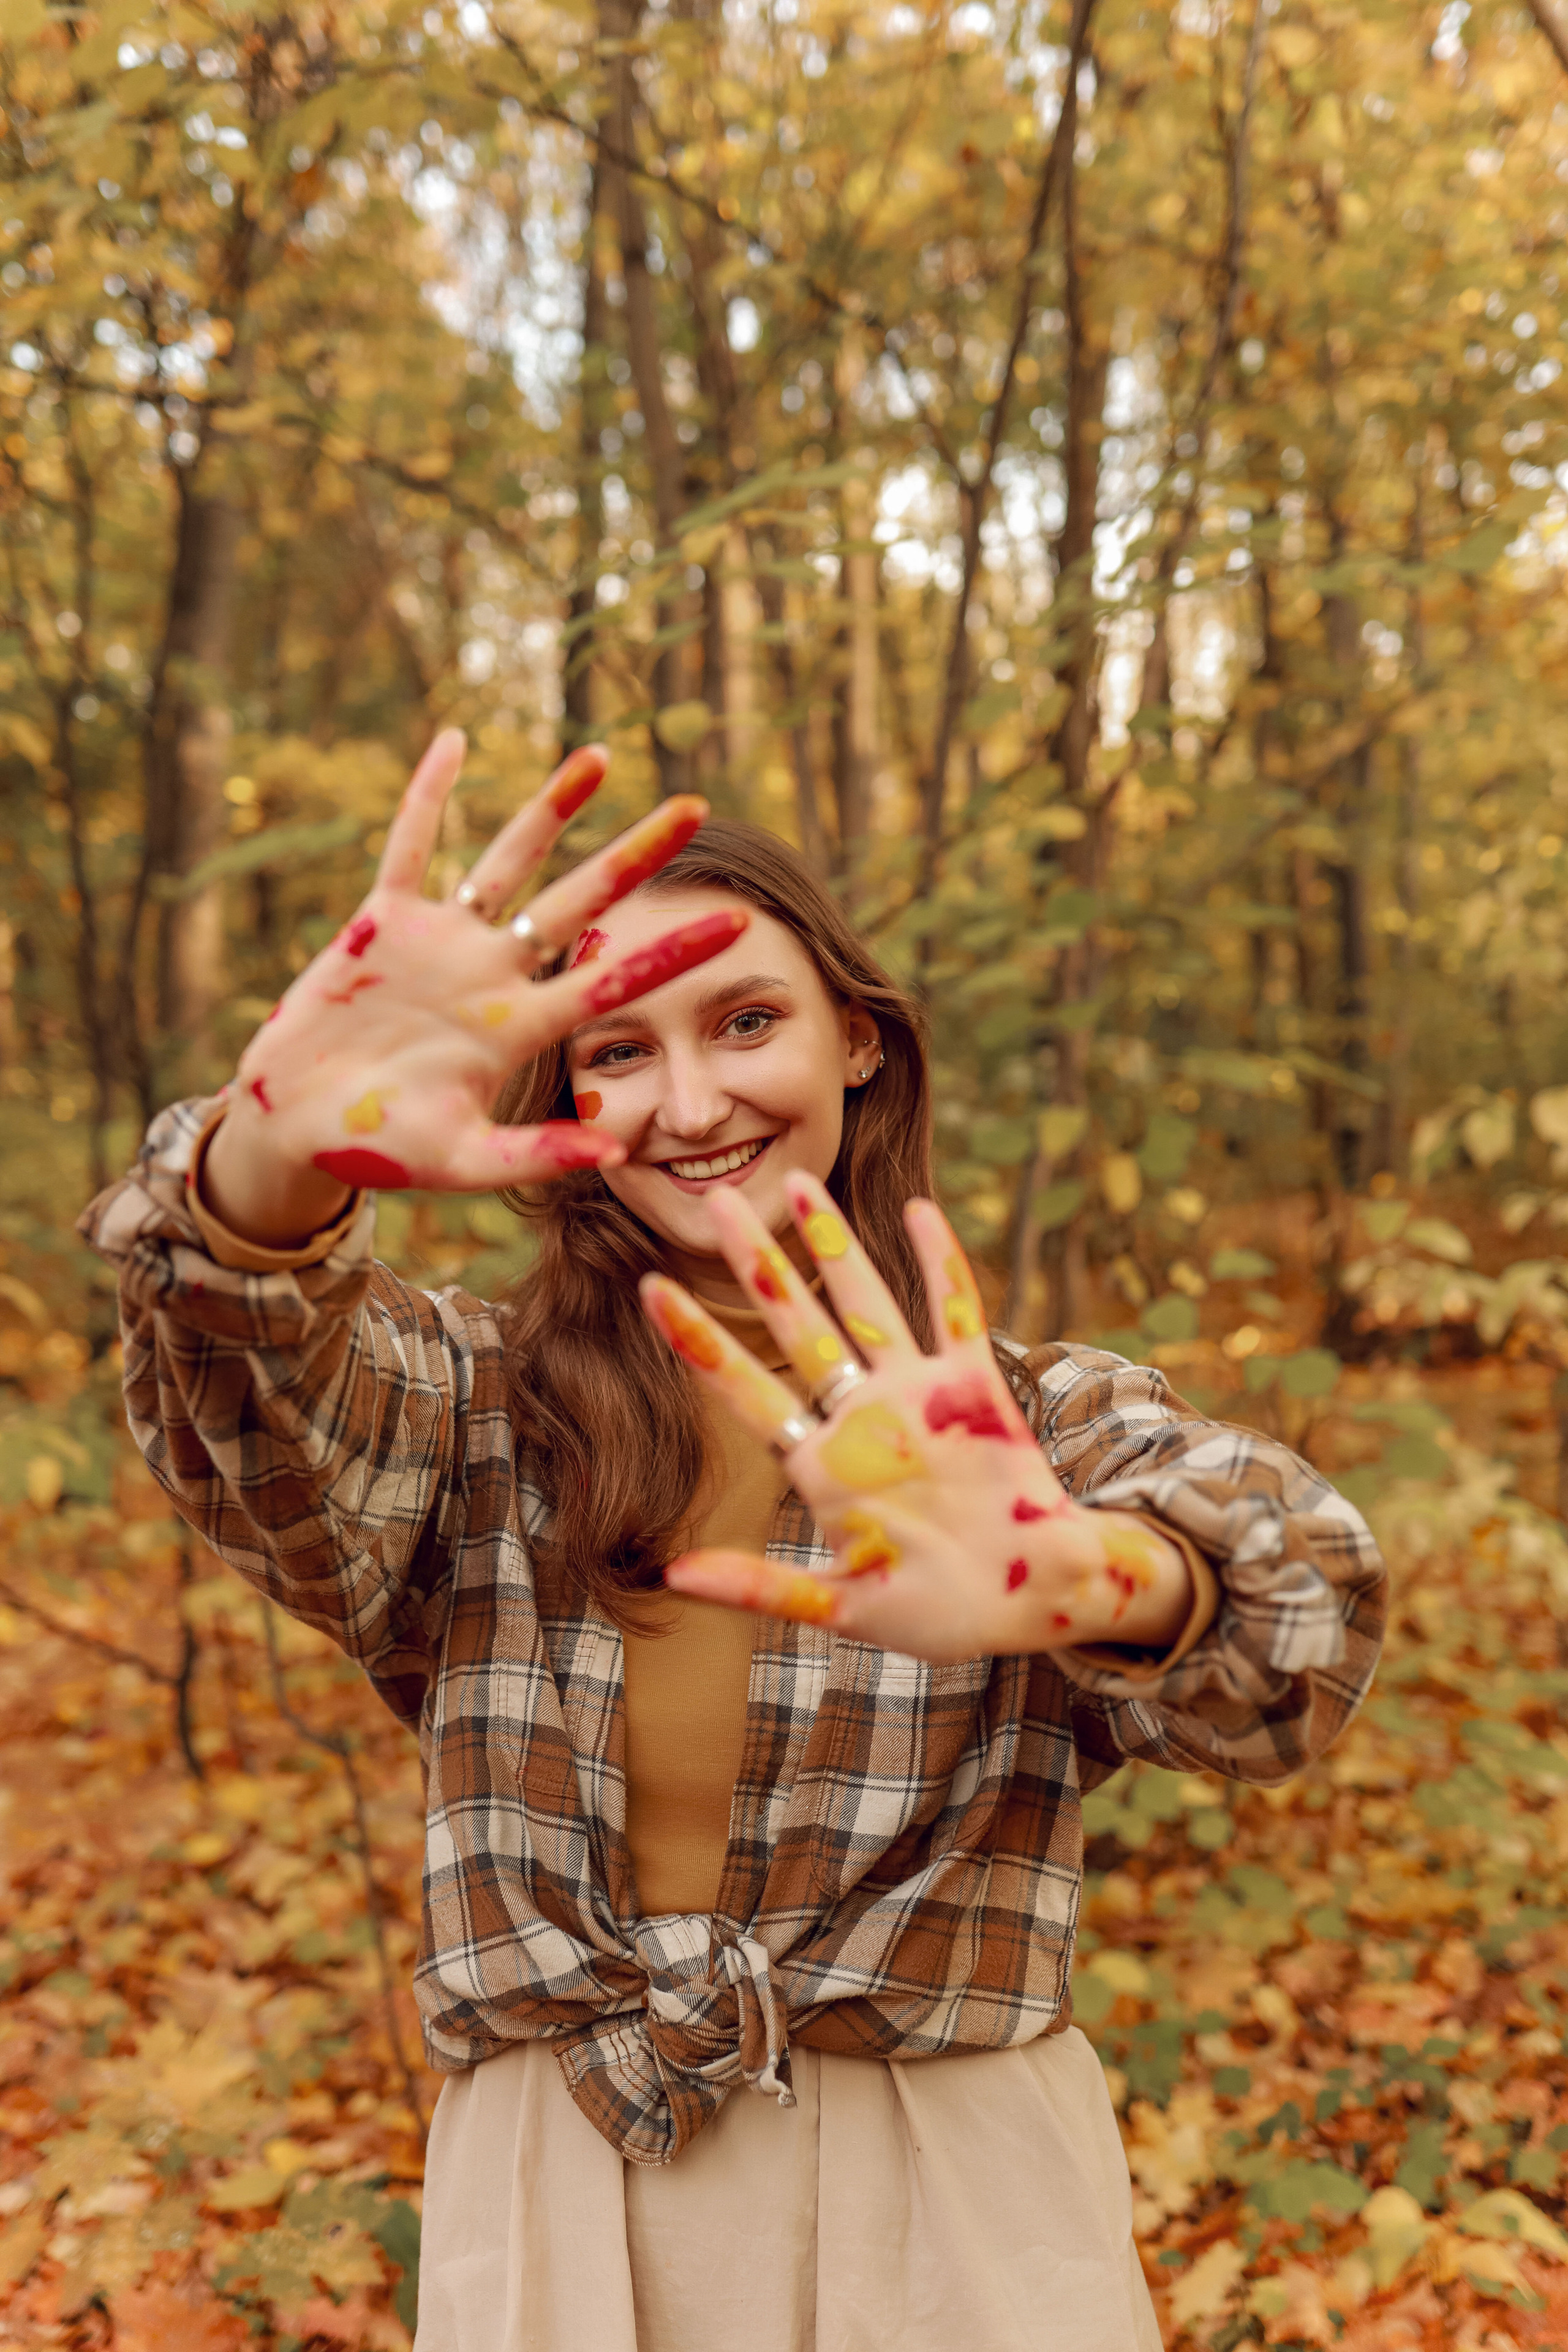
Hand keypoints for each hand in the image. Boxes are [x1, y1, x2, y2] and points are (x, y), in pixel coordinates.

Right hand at [204, 732, 744, 1244]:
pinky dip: (430, 794)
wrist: (300, 1126)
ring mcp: (442, 942)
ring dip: (550, 807)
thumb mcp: (463, 1161)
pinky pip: (411, 845)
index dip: (676, 951)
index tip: (741, 920)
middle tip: (697, 806)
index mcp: (520, 1028)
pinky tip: (455, 740)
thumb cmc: (383, 1150)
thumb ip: (536, 1155)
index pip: (615, 979)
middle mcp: (493, 974)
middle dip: (636, 855)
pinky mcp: (382, 922)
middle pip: (580, 899)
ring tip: (598, 755)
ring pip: (509, 860)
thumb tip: (616, 1156)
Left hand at [641, 1176, 1192, 1664]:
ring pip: (869, 1303)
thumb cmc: (935, 1611)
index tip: (648, 1288)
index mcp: (822, 1465)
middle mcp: (862, 1416)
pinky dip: (939, 1262)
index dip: (700, 1340)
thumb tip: (669, 1577)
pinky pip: (955, 1311)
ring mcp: (918, 1396)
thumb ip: (762, 1587)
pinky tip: (918, 1210)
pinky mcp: (976, 1388)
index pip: (747, 1390)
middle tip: (717, 1201)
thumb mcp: (842, 1607)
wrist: (1034, 1600)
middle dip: (759, 1264)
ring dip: (837, 1245)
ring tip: (802, 1182)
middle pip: (799, 1326)